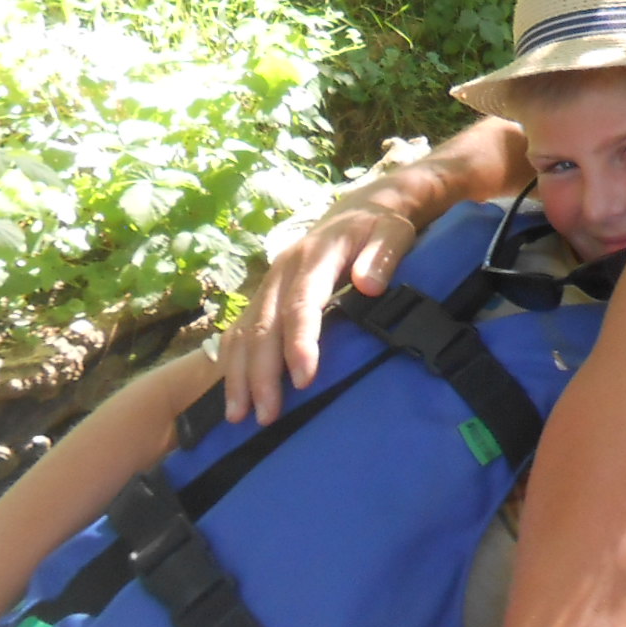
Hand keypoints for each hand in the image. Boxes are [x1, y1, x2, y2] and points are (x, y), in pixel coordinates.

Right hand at [219, 196, 420, 425]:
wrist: (359, 210)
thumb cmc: (380, 227)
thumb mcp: (394, 231)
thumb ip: (385, 254)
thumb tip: (369, 284)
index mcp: (315, 257)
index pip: (302, 304)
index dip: (300, 343)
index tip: (305, 379)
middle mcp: (282, 271)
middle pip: (265, 326)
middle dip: (262, 373)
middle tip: (268, 414)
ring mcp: (268, 283)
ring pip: (244, 332)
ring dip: (239, 375)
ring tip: (238, 416)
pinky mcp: (263, 295)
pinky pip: (238, 331)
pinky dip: (231, 363)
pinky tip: (232, 392)